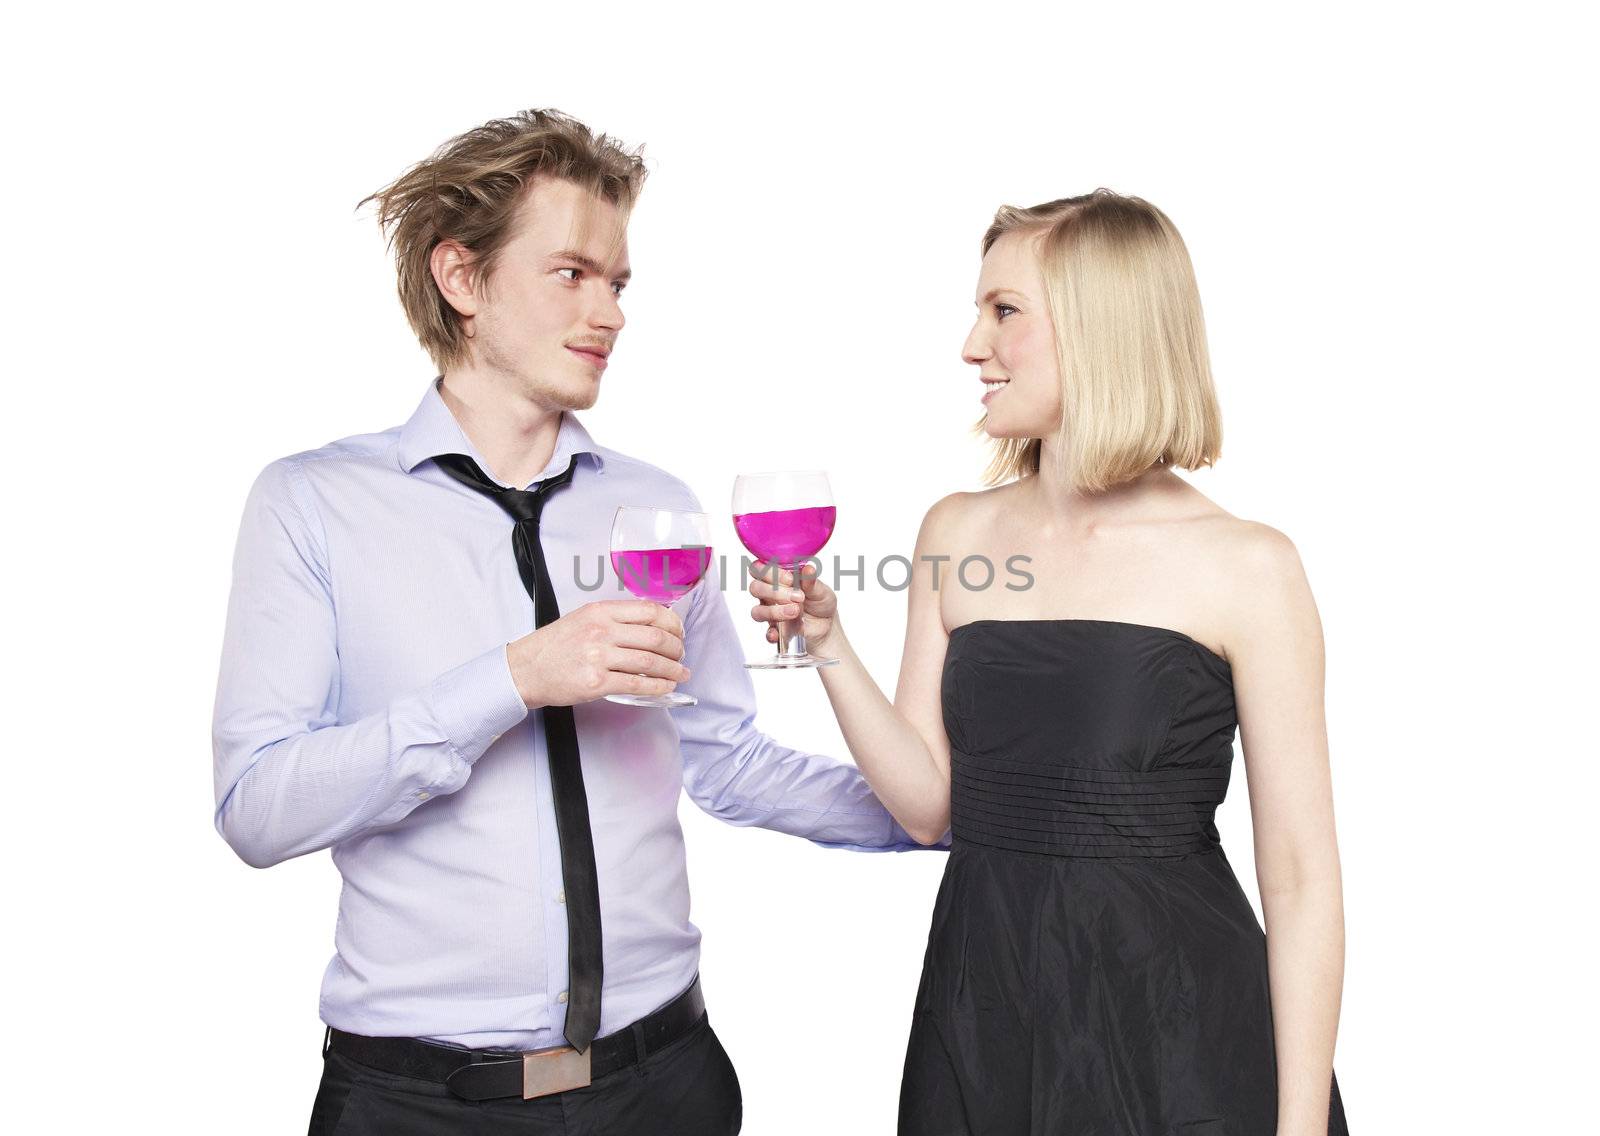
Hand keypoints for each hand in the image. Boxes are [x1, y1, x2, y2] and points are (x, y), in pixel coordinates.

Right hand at [506, 600, 689, 707]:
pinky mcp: (596, 683)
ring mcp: (598, 657)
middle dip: (677, 648)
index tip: (679, 632)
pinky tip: (666, 687)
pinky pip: (636, 684)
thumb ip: (615, 618)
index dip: (672, 623)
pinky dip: (657, 686)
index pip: (650, 611)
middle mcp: (601, 631)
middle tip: (681, 655)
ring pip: (650, 662)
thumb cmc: (554, 645)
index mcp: (601, 611)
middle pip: (655, 637)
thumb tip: (651, 625)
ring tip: (681, 674)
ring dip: (672, 670)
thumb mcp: (584, 618)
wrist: (525, 669)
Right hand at [747, 560, 837, 650]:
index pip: (760, 569)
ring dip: (775, 611)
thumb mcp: (821, 590)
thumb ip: (811, 581)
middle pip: (755, 588)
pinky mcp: (776, 630)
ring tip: (796, 611)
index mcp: (778, 578)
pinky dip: (772, 633)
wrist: (827, 626)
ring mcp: (771, 612)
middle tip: (798, 597)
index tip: (790, 579)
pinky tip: (780, 632)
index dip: (769, 572)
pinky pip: (766, 632)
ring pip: (758, 611)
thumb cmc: (820, 603)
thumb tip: (808, 569)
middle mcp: (770, 594)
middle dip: (775, 592)